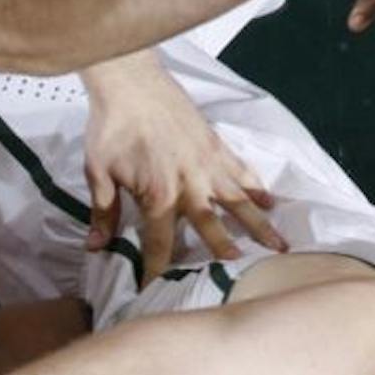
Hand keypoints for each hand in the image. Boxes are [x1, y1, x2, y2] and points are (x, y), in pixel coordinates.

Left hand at [80, 58, 283, 278]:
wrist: (130, 82)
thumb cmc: (111, 126)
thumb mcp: (99, 173)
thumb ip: (103, 212)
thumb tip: (96, 246)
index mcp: (159, 196)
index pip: (160, 244)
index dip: (157, 270)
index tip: (157, 291)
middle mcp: (191, 185)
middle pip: (212, 228)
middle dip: (224, 254)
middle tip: (241, 276)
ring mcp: (208, 164)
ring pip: (239, 201)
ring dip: (259, 225)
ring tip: (279, 246)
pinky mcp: (216, 144)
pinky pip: (242, 170)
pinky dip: (257, 186)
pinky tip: (269, 200)